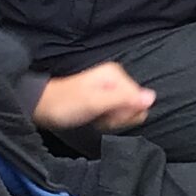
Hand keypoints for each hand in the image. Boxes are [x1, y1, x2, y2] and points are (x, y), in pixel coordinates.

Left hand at [34, 62, 155, 133]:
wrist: (43, 107)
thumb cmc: (66, 104)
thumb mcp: (95, 102)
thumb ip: (124, 99)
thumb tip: (152, 98)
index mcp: (117, 75)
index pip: (140, 101)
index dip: (125, 113)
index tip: (107, 115)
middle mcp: (117, 79)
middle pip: (135, 106)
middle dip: (119, 117)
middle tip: (100, 116)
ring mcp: (112, 90)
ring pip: (127, 112)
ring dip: (112, 120)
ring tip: (95, 117)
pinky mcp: (107, 99)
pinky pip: (118, 114)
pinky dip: (107, 120)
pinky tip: (95, 118)